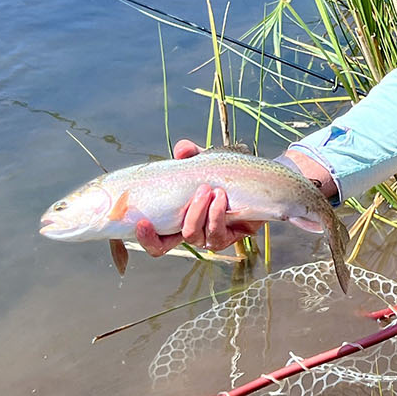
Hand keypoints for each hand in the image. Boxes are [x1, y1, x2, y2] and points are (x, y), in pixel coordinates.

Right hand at [133, 139, 264, 256]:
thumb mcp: (203, 162)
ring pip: (194, 236)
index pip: (155, 240)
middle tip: (198, 191)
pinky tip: (221, 197)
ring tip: (212, 190)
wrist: (254, 181)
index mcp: (175, 220)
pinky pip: (217, 234)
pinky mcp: (228, 238)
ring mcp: (207, 238)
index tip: (142, 222)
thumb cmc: (222, 175)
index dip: (145, 237)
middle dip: (180, 217)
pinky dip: (217, 214)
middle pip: (167, 246)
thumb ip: (190, 155)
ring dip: (200, 211)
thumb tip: (181, 150)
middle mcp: (189, 233)